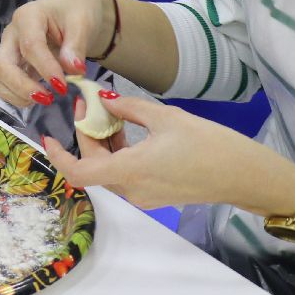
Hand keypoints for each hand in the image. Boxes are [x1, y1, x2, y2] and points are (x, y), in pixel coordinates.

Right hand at [0, 0, 112, 107]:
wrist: (72, 10)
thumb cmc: (76, 11)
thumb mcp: (83, 22)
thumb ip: (77, 46)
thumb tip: (74, 70)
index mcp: (28, 17)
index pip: (30, 46)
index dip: (45, 69)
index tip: (63, 87)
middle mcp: (11, 34)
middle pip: (1, 66)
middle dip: (22, 87)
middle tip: (48, 99)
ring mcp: (7, 50)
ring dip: (16, 95)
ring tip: (44, 97)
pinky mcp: (9, 64)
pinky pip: (1, 85)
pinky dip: (16, 96)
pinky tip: (38, 94)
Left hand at [39, 93, 291, 211]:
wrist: (244, 174)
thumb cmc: (209, 144)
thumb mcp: (166, 117)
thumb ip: (130, 108)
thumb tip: (106, 100)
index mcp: (129, 171)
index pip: (78, 173)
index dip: (59, 156)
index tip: (50, 135)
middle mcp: (132, 189)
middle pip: (93, 166)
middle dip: (86, 135)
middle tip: (91, 103)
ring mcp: (144, 195)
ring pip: (109, 169)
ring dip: (104, 142)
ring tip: (111, 110)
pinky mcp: (156, 194)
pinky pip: (126, 173)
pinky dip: (120, 152)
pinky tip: (128, 127)